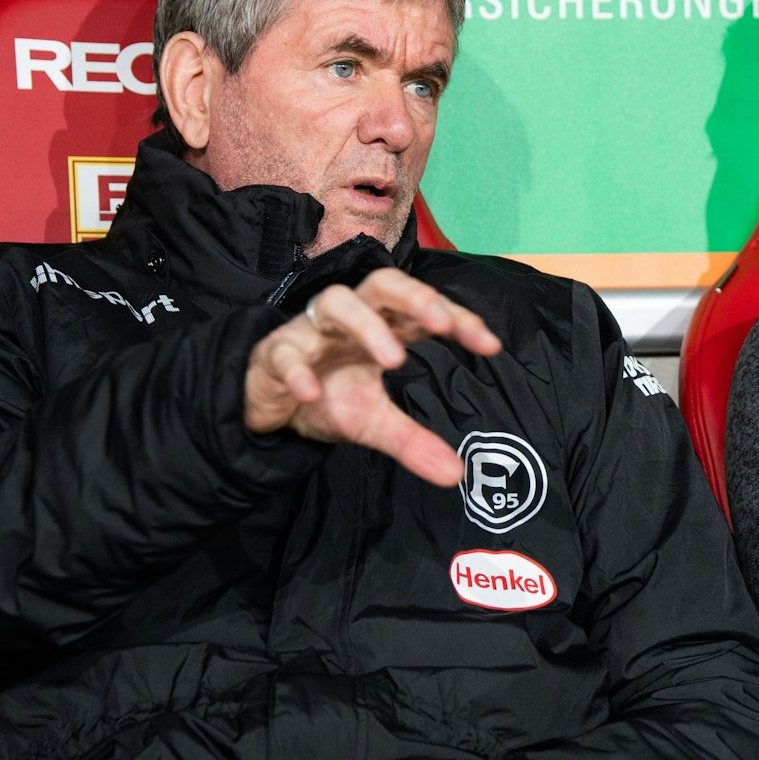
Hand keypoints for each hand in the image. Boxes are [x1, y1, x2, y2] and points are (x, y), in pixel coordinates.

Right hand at [243, 267, 500, 485]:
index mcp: (382, 327)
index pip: (424, 310)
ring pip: (336, 302)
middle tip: (441, 324)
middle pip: (383, 284)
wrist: (269, 405)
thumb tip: (455, 475)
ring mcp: (310, 331)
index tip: (490, 345)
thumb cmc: (327, 395)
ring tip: (394, 360)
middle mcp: (350, 319)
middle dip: (415, 297)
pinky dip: (298, 369)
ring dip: (366, 326)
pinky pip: (285, 353)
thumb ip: (413, 442)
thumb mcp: (373, 422)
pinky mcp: (274, 353)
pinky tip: (312, 391)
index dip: (458, 319)